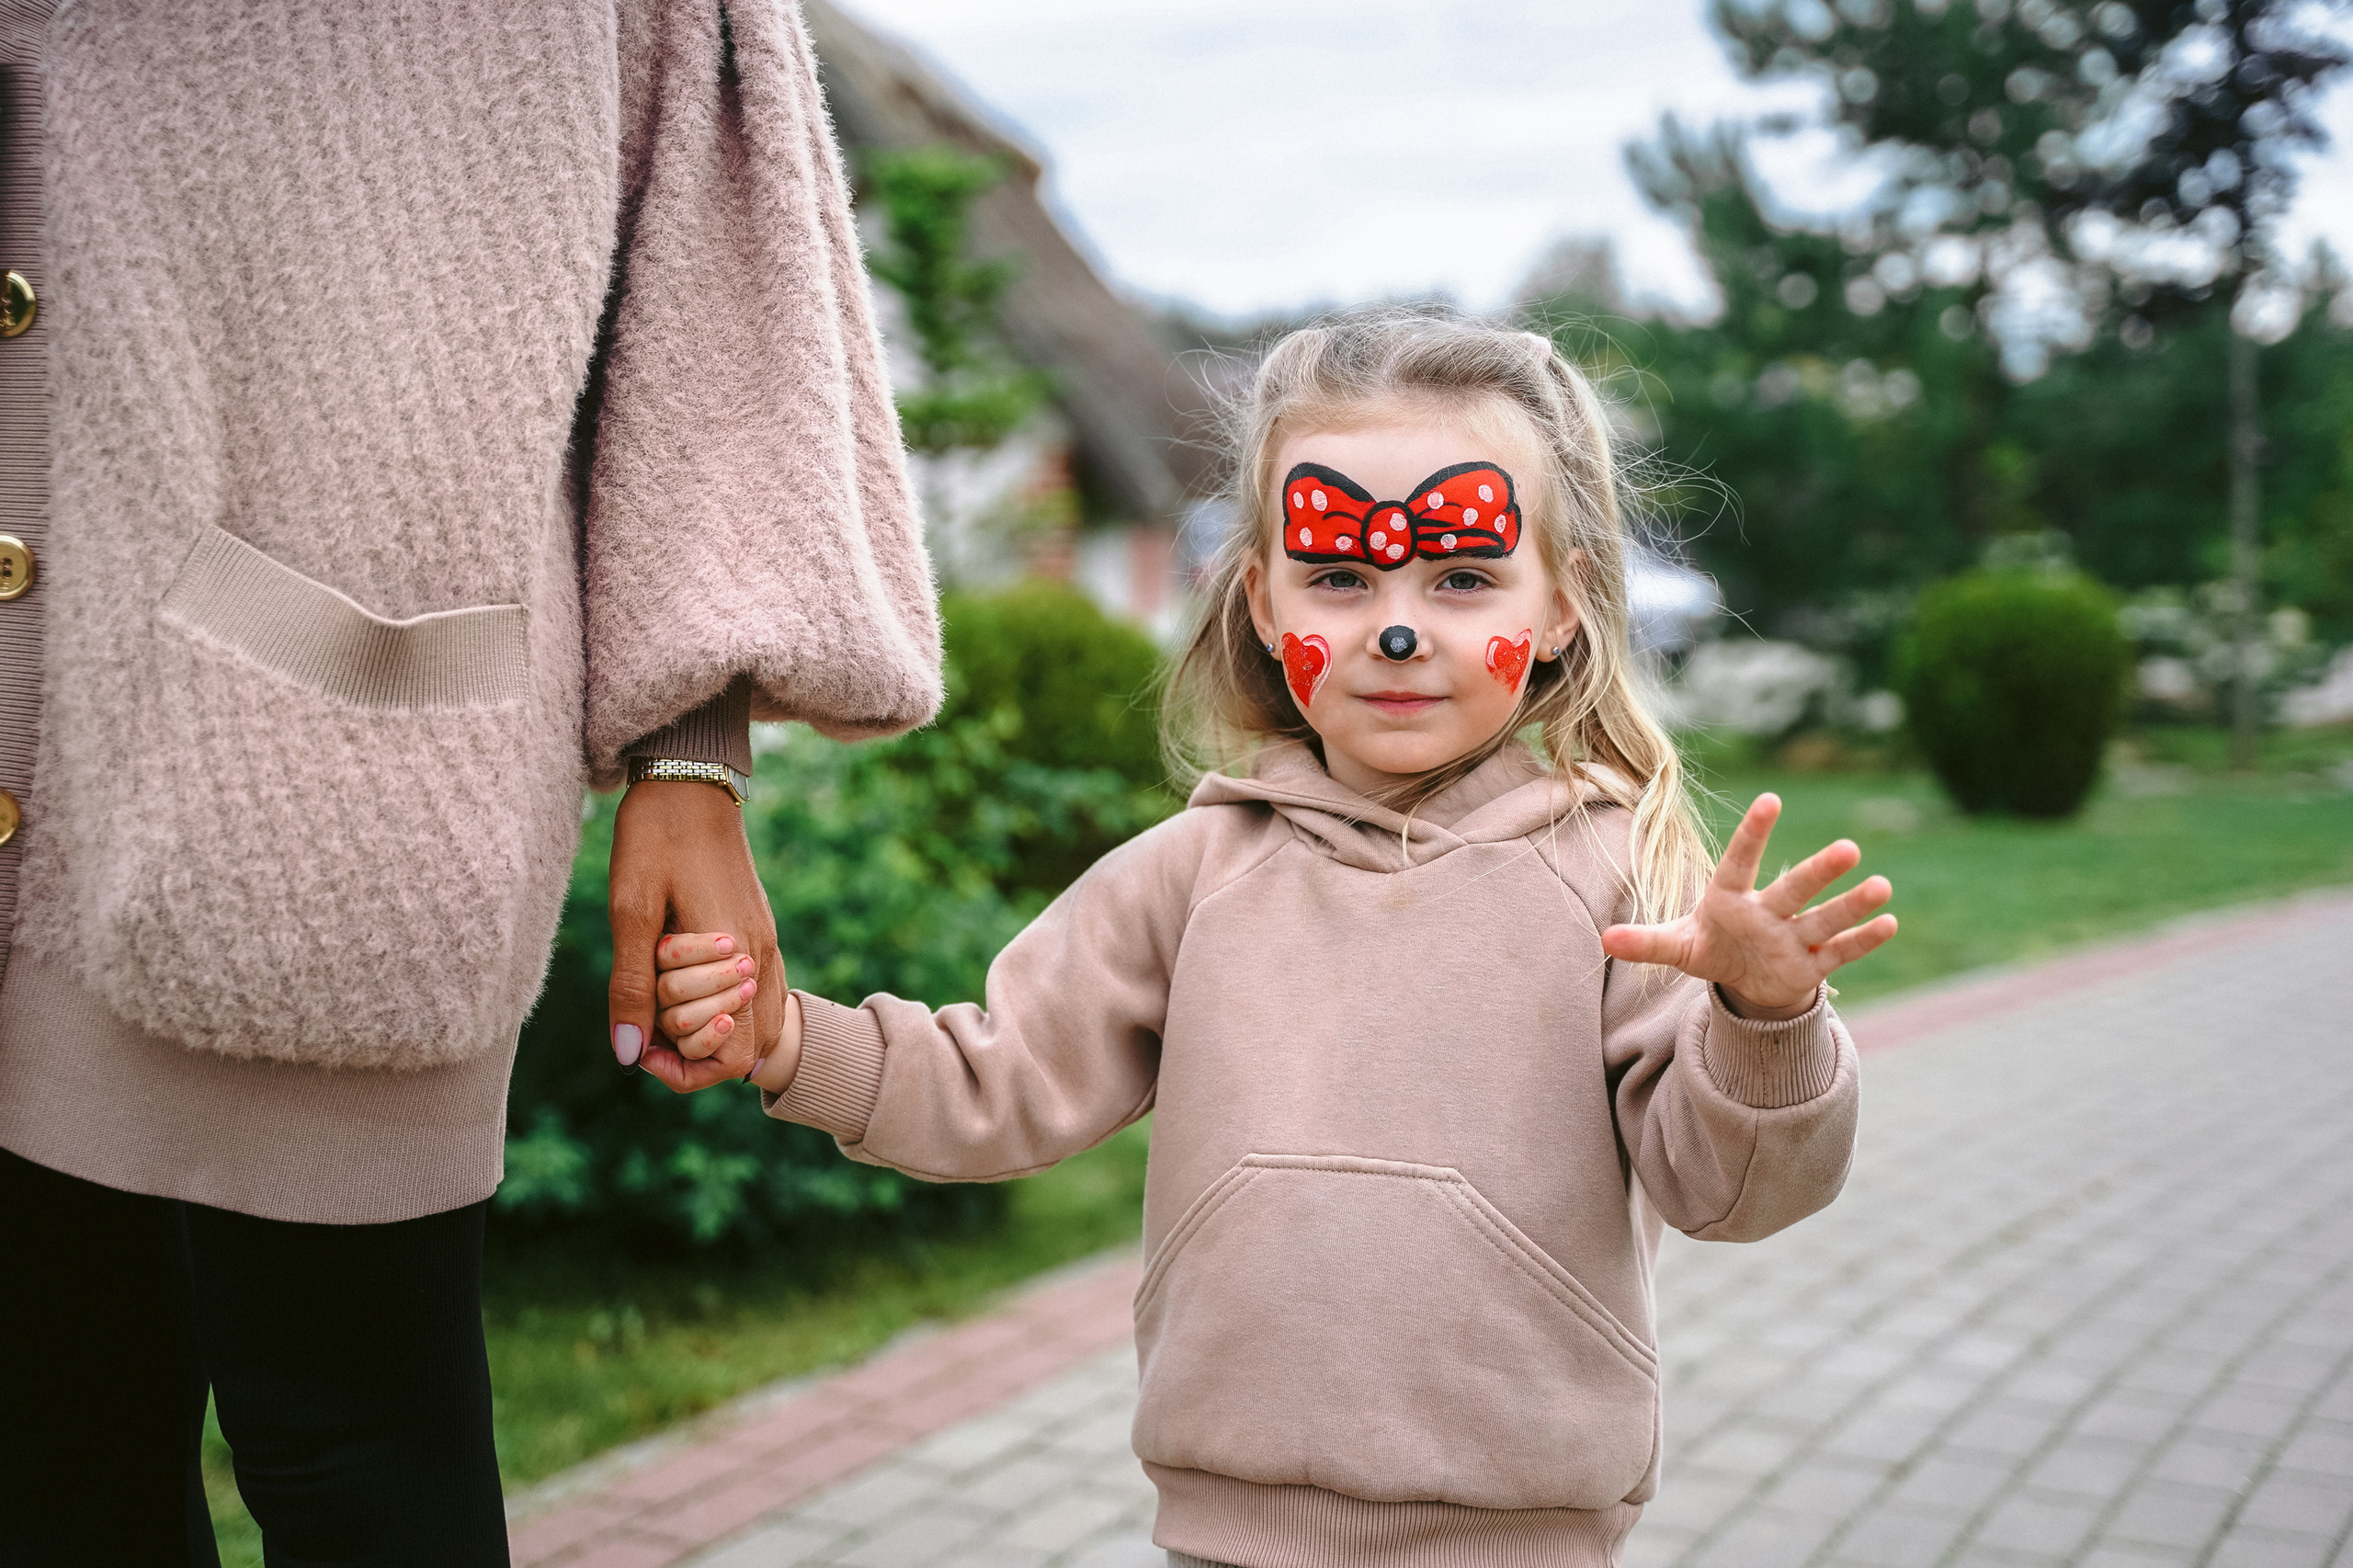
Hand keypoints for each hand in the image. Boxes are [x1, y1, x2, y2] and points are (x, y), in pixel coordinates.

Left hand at [608, 780, 784, 1090]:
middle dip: (692, 1047)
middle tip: (647, 1014)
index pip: (728, 1055)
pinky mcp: (762, 928)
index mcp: (736, 955)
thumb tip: (629, 1055)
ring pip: (758, 1026)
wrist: (690, 777)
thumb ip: (632, 985)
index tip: (640, 1043)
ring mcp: (768, 941)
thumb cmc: (656, 837)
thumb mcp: (631, 911)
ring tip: (666, 1007)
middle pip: (745, 1049)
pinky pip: (762, 995)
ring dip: (712, 1031)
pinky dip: (728, 1009)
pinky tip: (690, 990)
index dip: (681, 1067)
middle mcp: (762, 955)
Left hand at [1599, 793, 1895, 1019]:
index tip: (1770, 799)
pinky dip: (1863, 941)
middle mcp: (1768, 911)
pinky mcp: (1811, 965)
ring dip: (1852, 905)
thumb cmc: (1710, 947)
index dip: (1752, 833)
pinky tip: (1890, 922)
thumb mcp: (1676, 947)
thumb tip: (1605, 940)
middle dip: (1819, 872)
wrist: (1742, 979)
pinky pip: (1840, 951)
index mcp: (1730, 898)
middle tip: (1849, 849)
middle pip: (1794, 888)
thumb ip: (1645, 942)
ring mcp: (1793, 936)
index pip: (1740, 861)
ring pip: (1825, 918)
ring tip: (1882, 886)